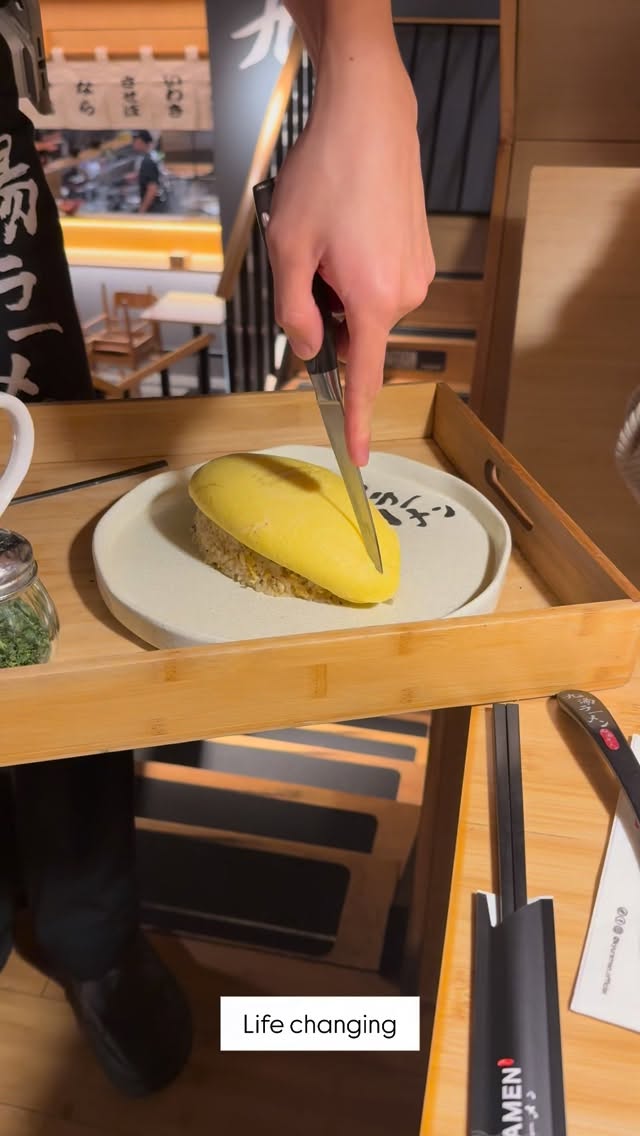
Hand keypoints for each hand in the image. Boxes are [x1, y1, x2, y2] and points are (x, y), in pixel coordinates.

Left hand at [266, 49, 433, 465]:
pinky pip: (378, 283)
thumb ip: (293, 312)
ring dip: (337, 290)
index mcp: (374, 301)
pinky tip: (342, 229)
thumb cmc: (327, 174)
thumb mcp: (289, 249)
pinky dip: (353, 272)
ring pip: (364, 308)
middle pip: (354, 336)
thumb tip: (307, 350)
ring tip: (324, 236)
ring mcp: (416, 272)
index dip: (356, 421)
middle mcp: (405, 294)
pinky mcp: (417, 253)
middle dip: (324, 319)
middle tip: (303, 267)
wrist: (369, 115)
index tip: (356, 456)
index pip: (363, 379)